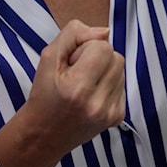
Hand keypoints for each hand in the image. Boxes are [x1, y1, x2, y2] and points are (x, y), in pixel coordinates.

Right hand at [0, 20, 124, 166]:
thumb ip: (73, 35)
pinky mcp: (117, 117)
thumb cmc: (44, 94)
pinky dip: (108, 84)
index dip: (85, 48)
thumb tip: (104, 32)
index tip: (71, 63)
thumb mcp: (48, 57)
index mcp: (78, 87)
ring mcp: (110, 112)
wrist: (44, 134)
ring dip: (104, 70)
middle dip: (97, 57)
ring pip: (120, 69)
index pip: (102, 46)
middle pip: (115, 56)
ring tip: (83, 84)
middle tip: (77, 73)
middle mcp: (98, 103)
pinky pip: (122, 85)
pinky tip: (91, 94)